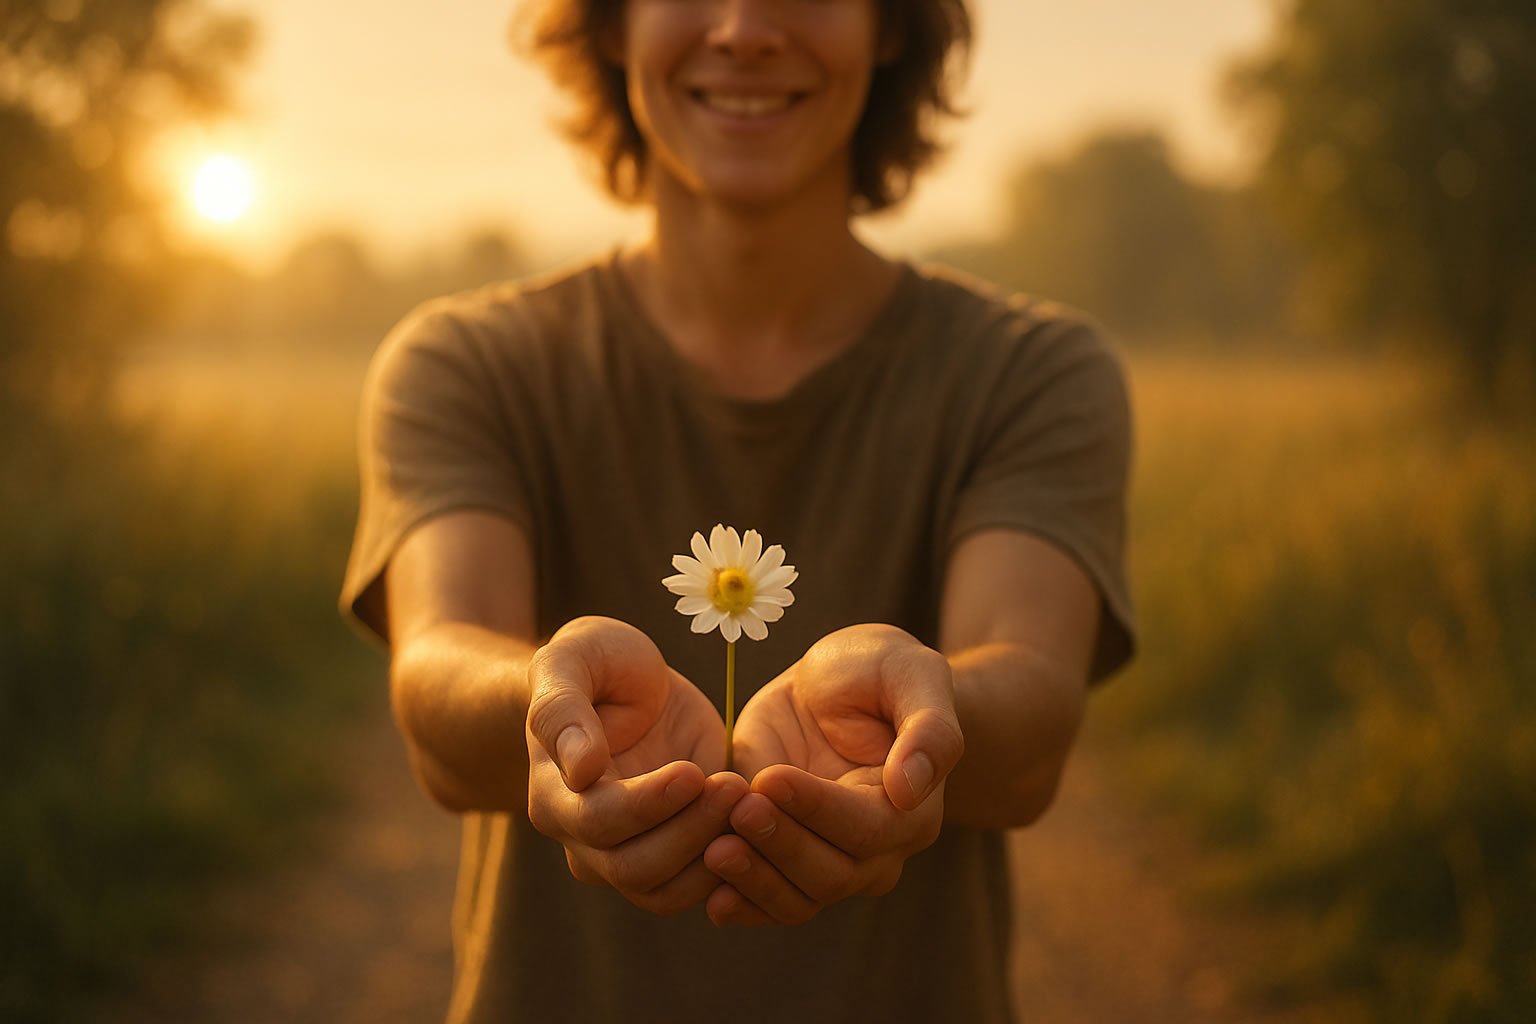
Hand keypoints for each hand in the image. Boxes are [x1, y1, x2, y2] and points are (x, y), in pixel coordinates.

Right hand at [525, 616, 746, 915]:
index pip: (597, 821)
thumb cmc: (596, 664)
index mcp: (554, 795)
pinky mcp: (673, 856)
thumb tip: (580, 772)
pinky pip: (697, 889)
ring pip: (665, 891)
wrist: (629, 684)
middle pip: (634, 868)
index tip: (693, 770)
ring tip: (746, 797)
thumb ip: (562, 709)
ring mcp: (627, 855)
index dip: (648, 804)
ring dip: (713, 854)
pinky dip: (730, 869)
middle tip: (734, 785)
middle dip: (690, 831)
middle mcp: (583, 840)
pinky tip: (754, 824)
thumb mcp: (573, 660)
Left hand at [705, 624, 964, 925]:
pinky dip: (741, 904)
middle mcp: (876, 850)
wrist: (840, 682)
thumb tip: (910, 790)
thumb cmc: (883, 671)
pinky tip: (710, 895)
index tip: (770, 778)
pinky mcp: (785, 857)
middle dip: (780, 845)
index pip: (867, 828)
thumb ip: (929, 730)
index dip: (817, 809)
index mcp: (910, 811)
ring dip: (755, 880)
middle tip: (738, 809)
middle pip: (830, 874)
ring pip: (798, 898)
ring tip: (713, 849)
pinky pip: (768, 902)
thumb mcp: (913, 675)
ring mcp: (830, 860)